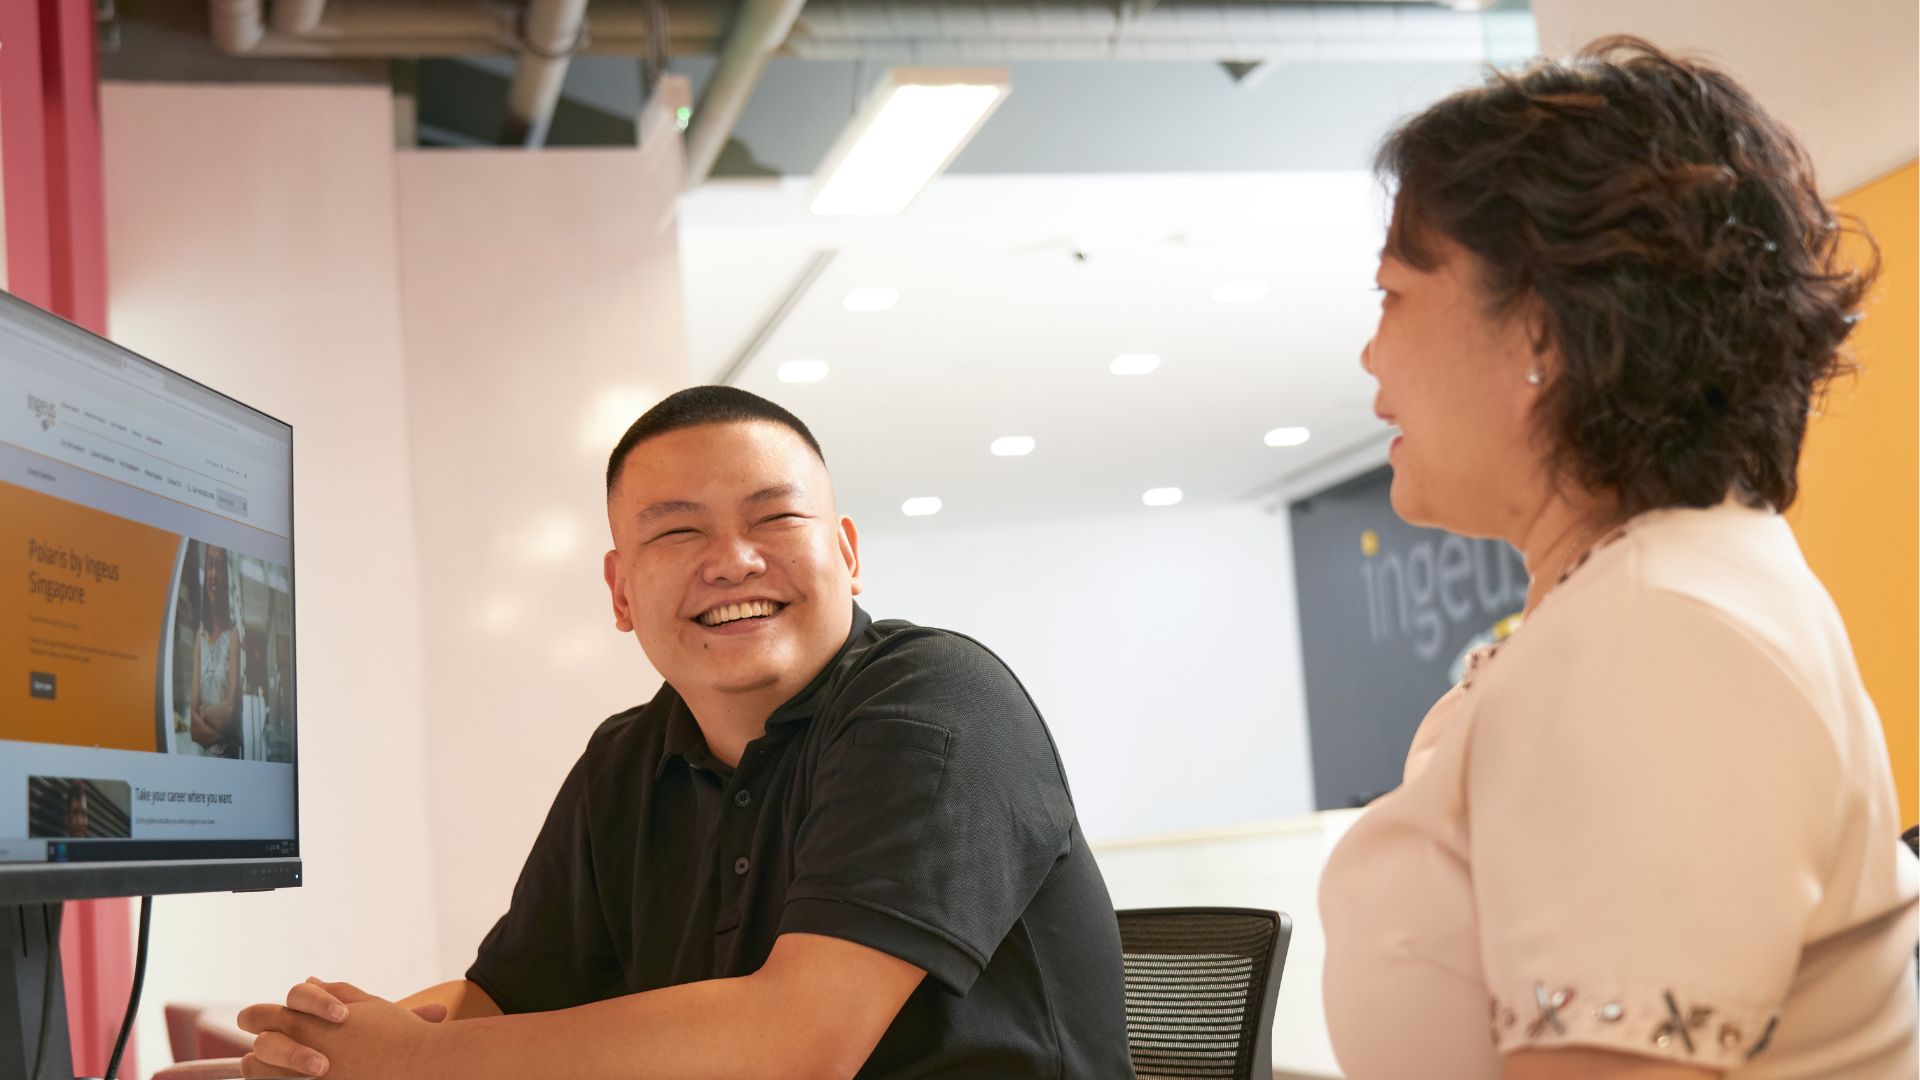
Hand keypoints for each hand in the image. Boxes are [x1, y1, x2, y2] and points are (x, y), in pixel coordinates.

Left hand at [238, 979, 447, 1077]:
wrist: (421, 1064)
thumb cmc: (399, 1033)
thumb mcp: (368, 1005)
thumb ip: (335, 991)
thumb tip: (310, 979)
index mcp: (309, 1021)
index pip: (259, 1015)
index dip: (257, 1017)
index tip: (265, 1021)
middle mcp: (301, 1046)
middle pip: (257, 1044)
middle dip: (260, 1042)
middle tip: (270, 1045)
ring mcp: (305, 1074)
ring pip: (258, 1070)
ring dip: (264, 1067)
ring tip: (274, 1068)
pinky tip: (295, 1078)